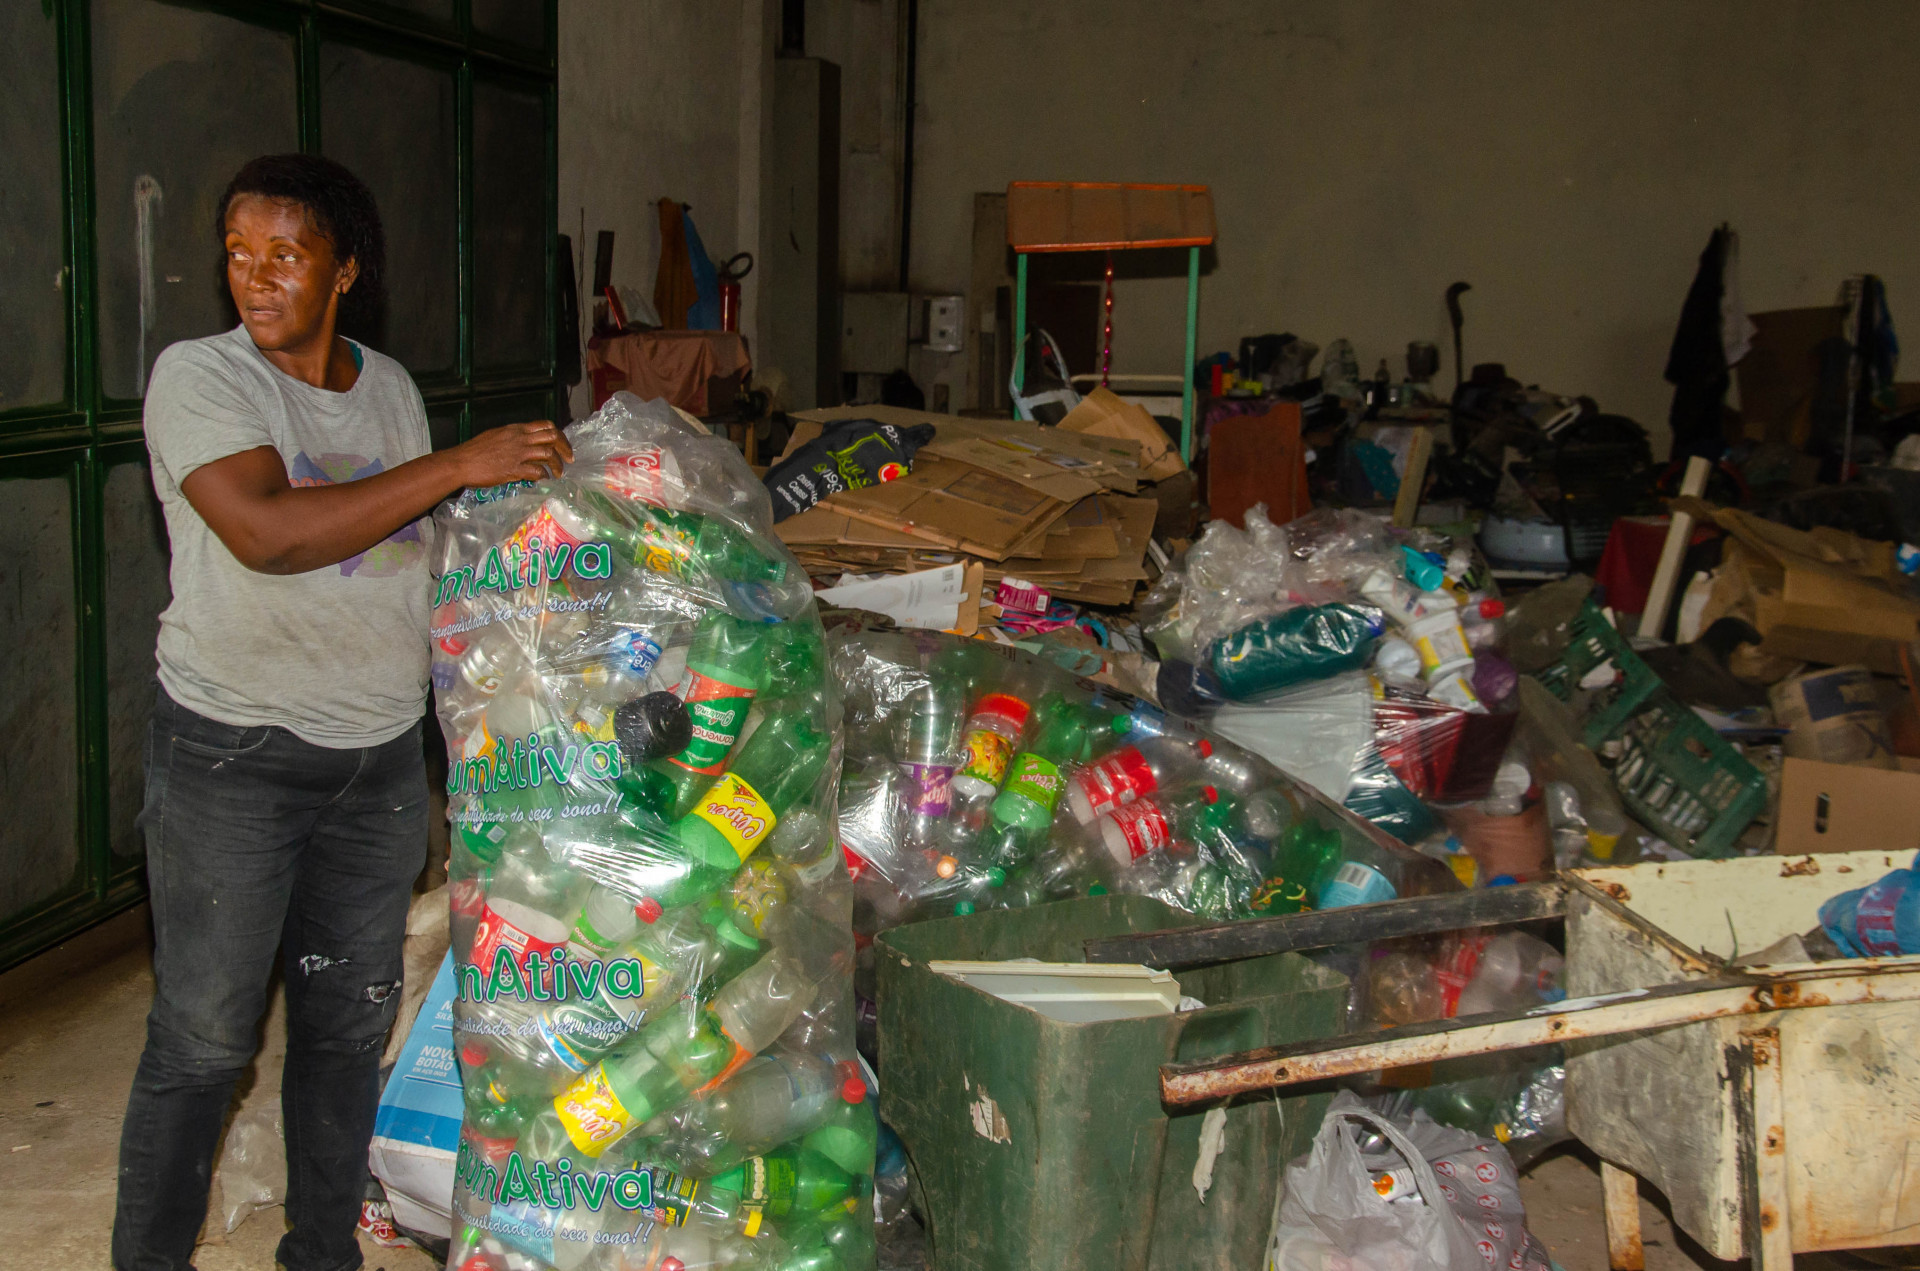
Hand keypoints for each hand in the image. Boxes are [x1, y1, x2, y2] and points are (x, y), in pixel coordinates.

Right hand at [450, 420, 573, 487]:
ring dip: (557, 465)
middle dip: (565, 448)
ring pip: (548, 453)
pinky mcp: (514, 469)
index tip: (563, 444)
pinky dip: (544, 476)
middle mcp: (520, 438)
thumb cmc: (475, 451)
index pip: (545, 425)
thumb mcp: (496, 435)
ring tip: (558, 473)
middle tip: (569, 459)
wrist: (461, 462)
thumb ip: (513, 438)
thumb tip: (526, 443)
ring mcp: (518, 453)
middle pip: (552, 437)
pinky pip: (537, 471)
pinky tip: (544, 480)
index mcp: (516, 429)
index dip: (559, 434)